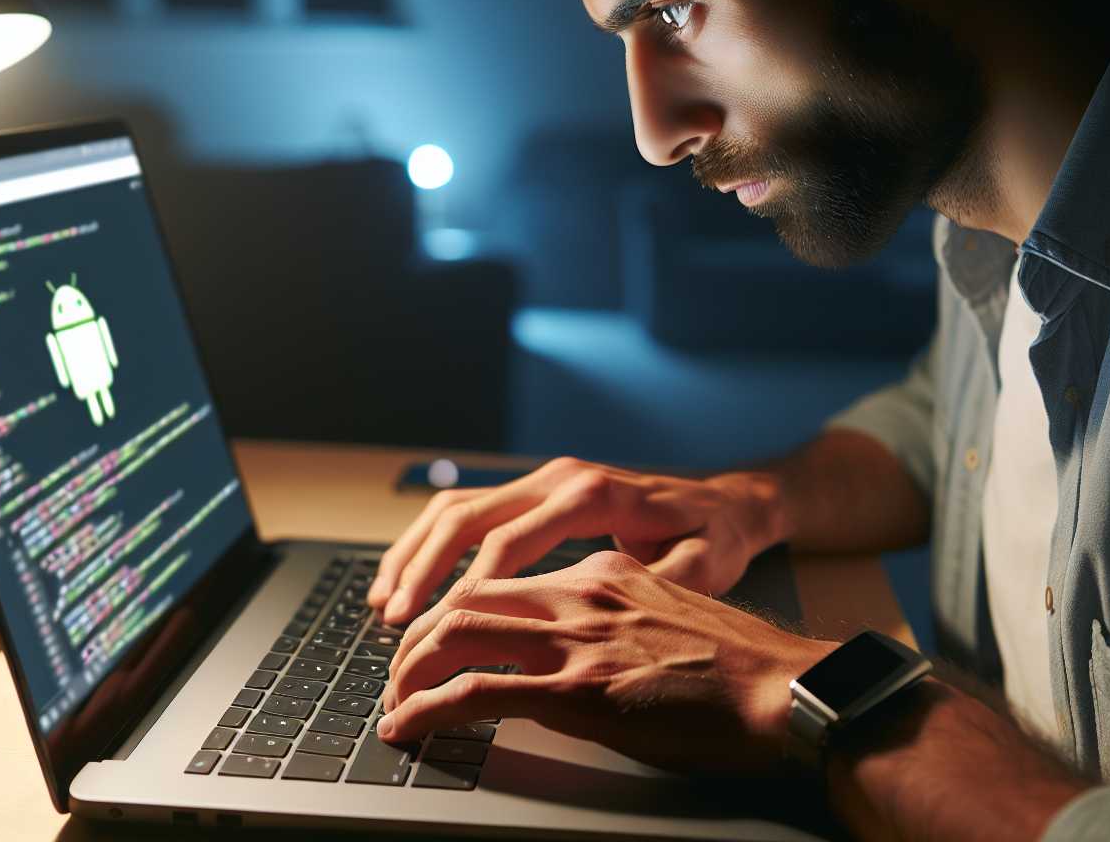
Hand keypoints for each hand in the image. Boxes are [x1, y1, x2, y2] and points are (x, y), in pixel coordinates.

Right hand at [368, 457, 783, 623]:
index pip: (511, 539)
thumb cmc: (714, 539)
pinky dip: (428, 544)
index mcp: (592, 495)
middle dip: (424, 569)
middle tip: (396, 620)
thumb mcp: (702, 566)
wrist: (726, 504)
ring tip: (383, 603)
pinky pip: (466, 510)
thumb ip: (661, 584)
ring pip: (455, 507)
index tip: (439, 630)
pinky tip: (406, 581)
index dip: (471, 586)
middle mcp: (559, 477)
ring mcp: (542, 480)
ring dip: (414, 553)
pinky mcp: (534, 492)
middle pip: (468, 516)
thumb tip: (618, 607)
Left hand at [376, 550, 836, 775]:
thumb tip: (578, 642)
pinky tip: (409, 725)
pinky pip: (478, 690)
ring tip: (393, 698)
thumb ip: (618, 613)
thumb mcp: (671, 613)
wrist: (788, 690)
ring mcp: (581, 639)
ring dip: (410, 667)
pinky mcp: (580, 691)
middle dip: (417, 632)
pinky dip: (429, 707)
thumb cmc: (742, 668)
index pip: (506, 573)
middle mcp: (585, 590)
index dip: (454, 603)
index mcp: (606, 571)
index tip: (432, 632)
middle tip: (395, 669)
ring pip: (460, 630)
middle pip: (469, 593)